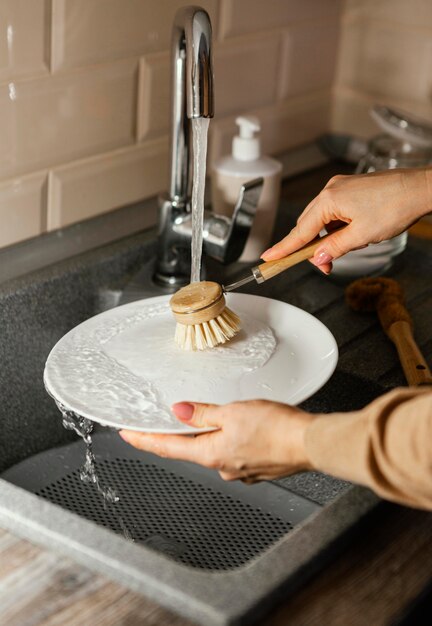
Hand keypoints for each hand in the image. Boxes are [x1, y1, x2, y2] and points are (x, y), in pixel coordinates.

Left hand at [119, 400, 313, 482]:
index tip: (126, 435)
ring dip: (211, 434)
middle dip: (182, 432)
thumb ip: (203, 413)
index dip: (143, 440)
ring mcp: (239, 470)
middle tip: (175, 415)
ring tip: (222, 415)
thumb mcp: (232, 412)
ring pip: (214, 448)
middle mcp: (222, 467)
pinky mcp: (255, 468)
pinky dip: (230, 439)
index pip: (166, 447)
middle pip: (190, 448)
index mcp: (210, 454)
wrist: (309, 443)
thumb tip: (179, 412)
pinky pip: (233, 452)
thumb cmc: (276, 429)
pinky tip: (243, 428)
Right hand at [261, 167, 431, 273]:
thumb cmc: (395, 206)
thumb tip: (318, 258)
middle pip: (308, 225)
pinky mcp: (350, 189)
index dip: (284, 248)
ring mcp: (341, 188)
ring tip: (340, 253)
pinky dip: (335, 228)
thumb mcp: (362, 236)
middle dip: (311, 248)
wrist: (420, 189)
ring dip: (325, 239)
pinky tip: (347, 237)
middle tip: (323, 266)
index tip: (268, 258)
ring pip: (321, 220)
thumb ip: (334, 248)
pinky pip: (333, 212)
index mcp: (329, 200)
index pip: (300, 230)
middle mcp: (331, 190)